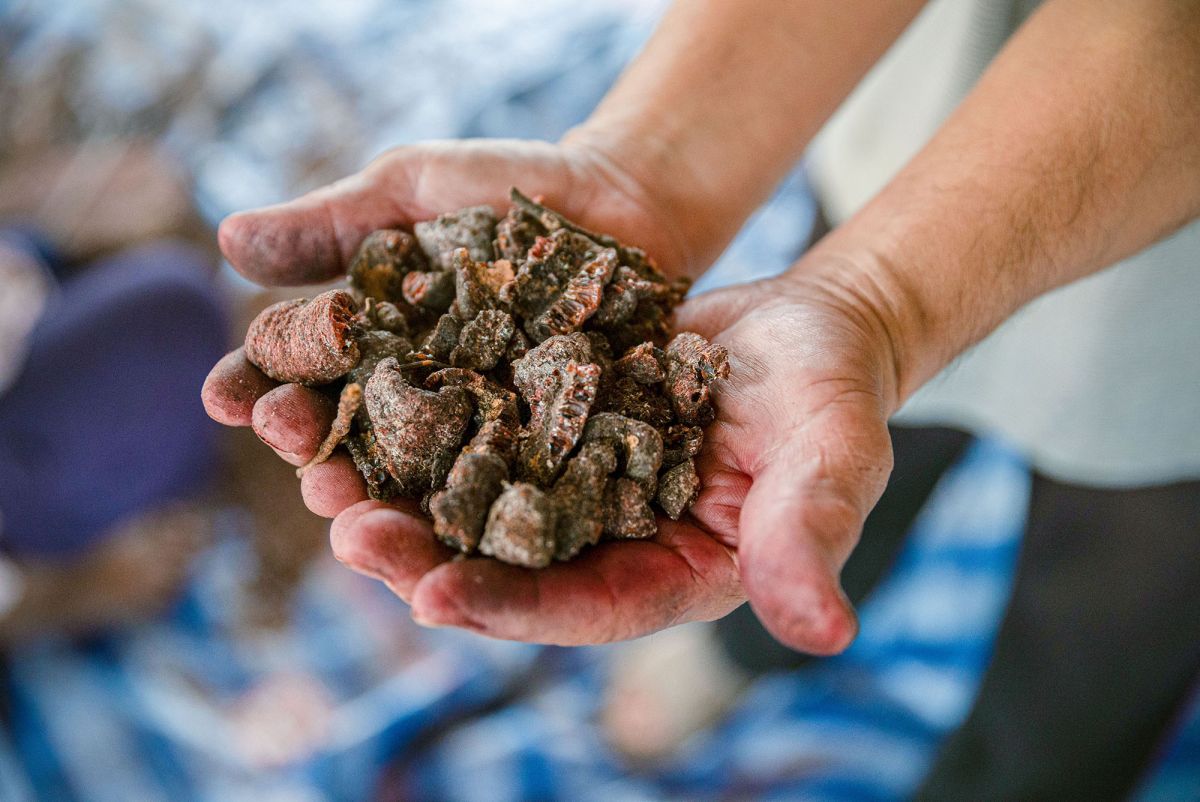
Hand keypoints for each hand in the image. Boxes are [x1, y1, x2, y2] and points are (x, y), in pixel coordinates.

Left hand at [203, 138, 899, 652]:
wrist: (810, 326)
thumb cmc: (833, 395)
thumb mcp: (833, 458)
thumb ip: (810, 535)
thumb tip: (824, 631)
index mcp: (667, 575)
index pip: (583, 608)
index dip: (510, 609)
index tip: (436, 599)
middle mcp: (606, 540)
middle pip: (503, 563)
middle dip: (421, 552)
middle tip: (344, 528)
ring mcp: (572, 480)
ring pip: (470, 498)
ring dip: (396, 486)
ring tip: (319, 466)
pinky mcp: (547, 420)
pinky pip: (475, 425)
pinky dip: (420, 416)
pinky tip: (358, 393)